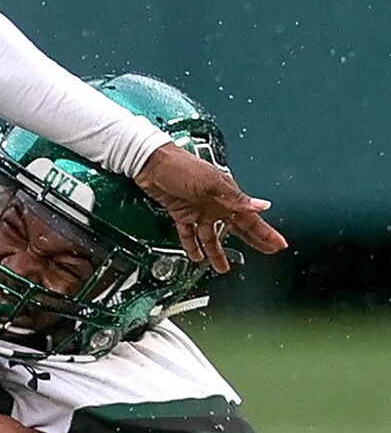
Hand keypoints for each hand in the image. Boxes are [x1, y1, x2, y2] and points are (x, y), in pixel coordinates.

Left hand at [134, 143, 286, 273]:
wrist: (152, 164)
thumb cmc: (182, 166)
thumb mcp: (212, 183)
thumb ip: (236, 197)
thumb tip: (262, 205)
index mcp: (227, 196)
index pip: (251, 219)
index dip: (265, 233)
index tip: (278, 244)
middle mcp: (216, 205)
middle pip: (238, 228)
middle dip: (252, 240)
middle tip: (266, 251)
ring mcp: (199, 211)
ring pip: (212, 237)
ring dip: (217, 252)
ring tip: (223, 268)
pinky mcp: (182, 214)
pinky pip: (190, 235)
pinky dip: (193, 246)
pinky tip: (196, 257)